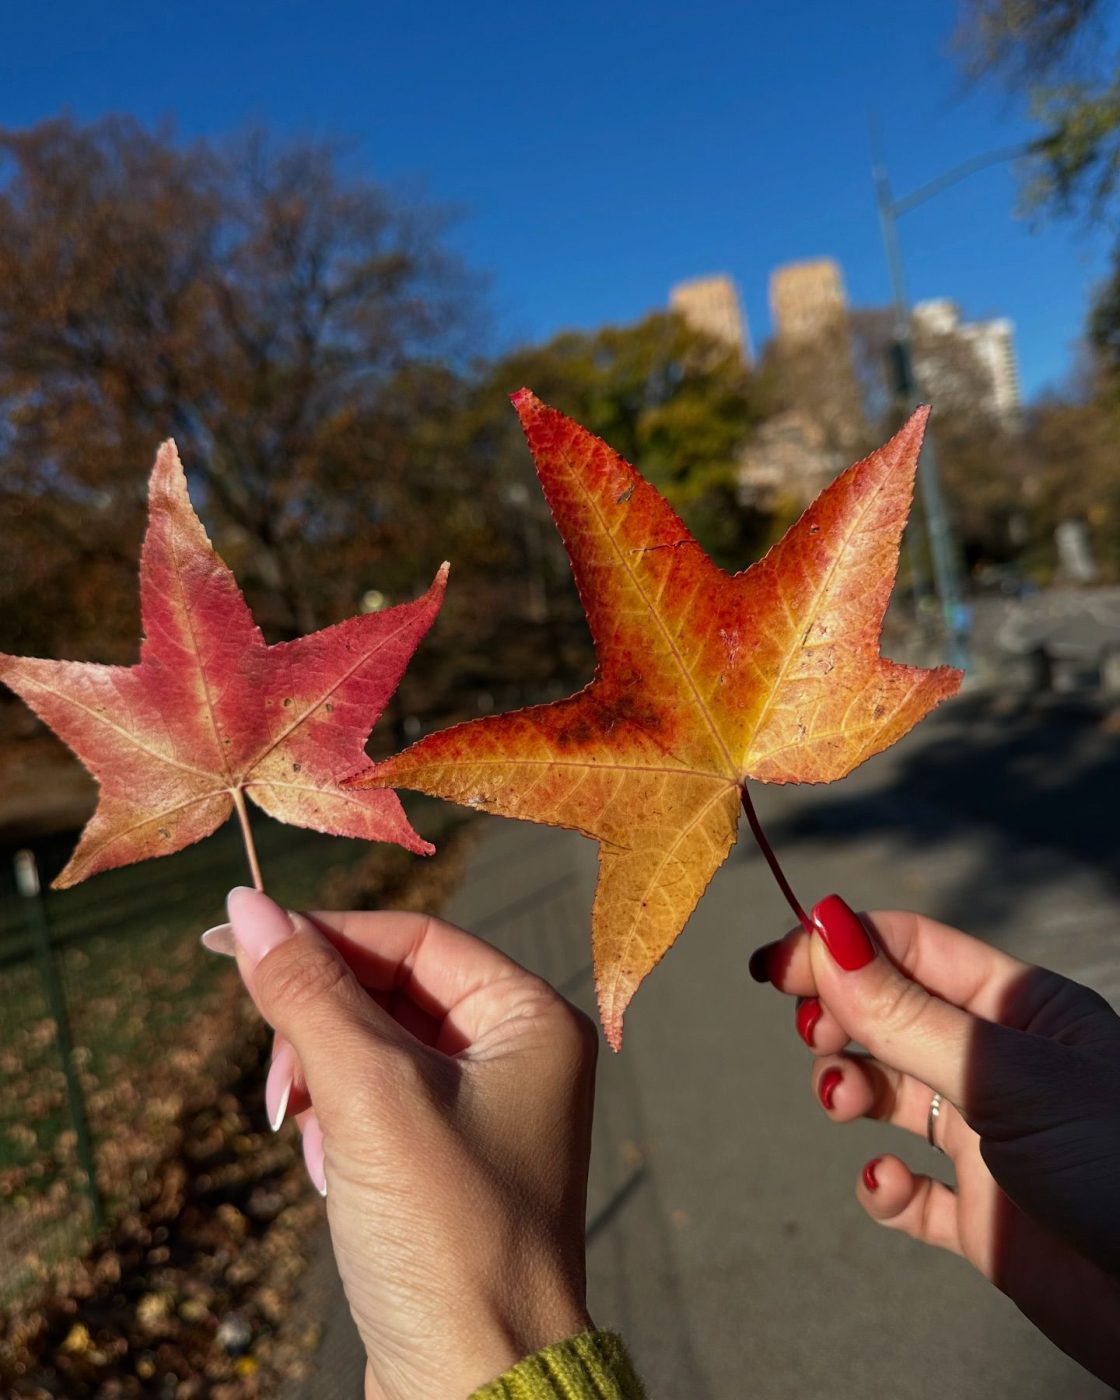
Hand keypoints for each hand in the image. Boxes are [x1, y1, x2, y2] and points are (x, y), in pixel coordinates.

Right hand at [213, 888, 596, 1399]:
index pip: (415, 939)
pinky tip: (329, 1173)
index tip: (239, 943)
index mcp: (531, 1019)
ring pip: (371, 1050)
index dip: (327, 936)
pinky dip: (335, 1126)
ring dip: (322, 1080)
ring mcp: (482, 1113)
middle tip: (280, 1077)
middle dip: (321, 1026)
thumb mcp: (370, 1095)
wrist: (473, 1388)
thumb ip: (308, 994)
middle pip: (390, 991)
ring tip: (309, 1134)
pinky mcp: (444, 1165)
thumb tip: (245, 909)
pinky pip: (372, 1107)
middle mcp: (516, 1056)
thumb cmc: (450, 1237)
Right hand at [751, 898, 1119, 1386]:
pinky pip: (907, 1191)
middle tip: (812, 1034)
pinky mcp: (981, 1218)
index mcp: (1021, 1006)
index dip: (840, 948)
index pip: (911, 948)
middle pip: (888, 1014)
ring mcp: (988, 1140)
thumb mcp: (1004, 1077)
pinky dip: (881, 1185)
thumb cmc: (1114, 1163)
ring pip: (887, 1093)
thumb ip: (905, 1014)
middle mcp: (999, 1063)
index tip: (776, 965)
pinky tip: (886, 1184)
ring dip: (849, 1088)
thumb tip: (822, 933)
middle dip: (838, 1017)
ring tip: (844, 1103)